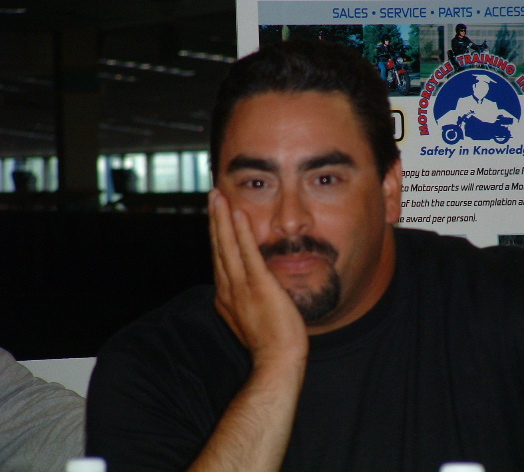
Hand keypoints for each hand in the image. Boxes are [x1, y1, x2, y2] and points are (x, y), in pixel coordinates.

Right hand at [208, 189, 308, 366]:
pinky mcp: (258, 285)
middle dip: (214, 220)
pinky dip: (240, 232)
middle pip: (219, 247)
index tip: (216, 217)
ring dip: (222, 219)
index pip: (220, 259)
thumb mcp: (251, 319)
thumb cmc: (270, 344)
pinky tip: (237, 213)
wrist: (277, 361)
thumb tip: (250, 292)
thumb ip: (247, 301)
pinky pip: (248, 253)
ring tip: (217, 196)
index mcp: (226, 296)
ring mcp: (241, 287)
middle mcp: (228, 289)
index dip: (217, 236)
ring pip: (227, 246)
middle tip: (212, 196)